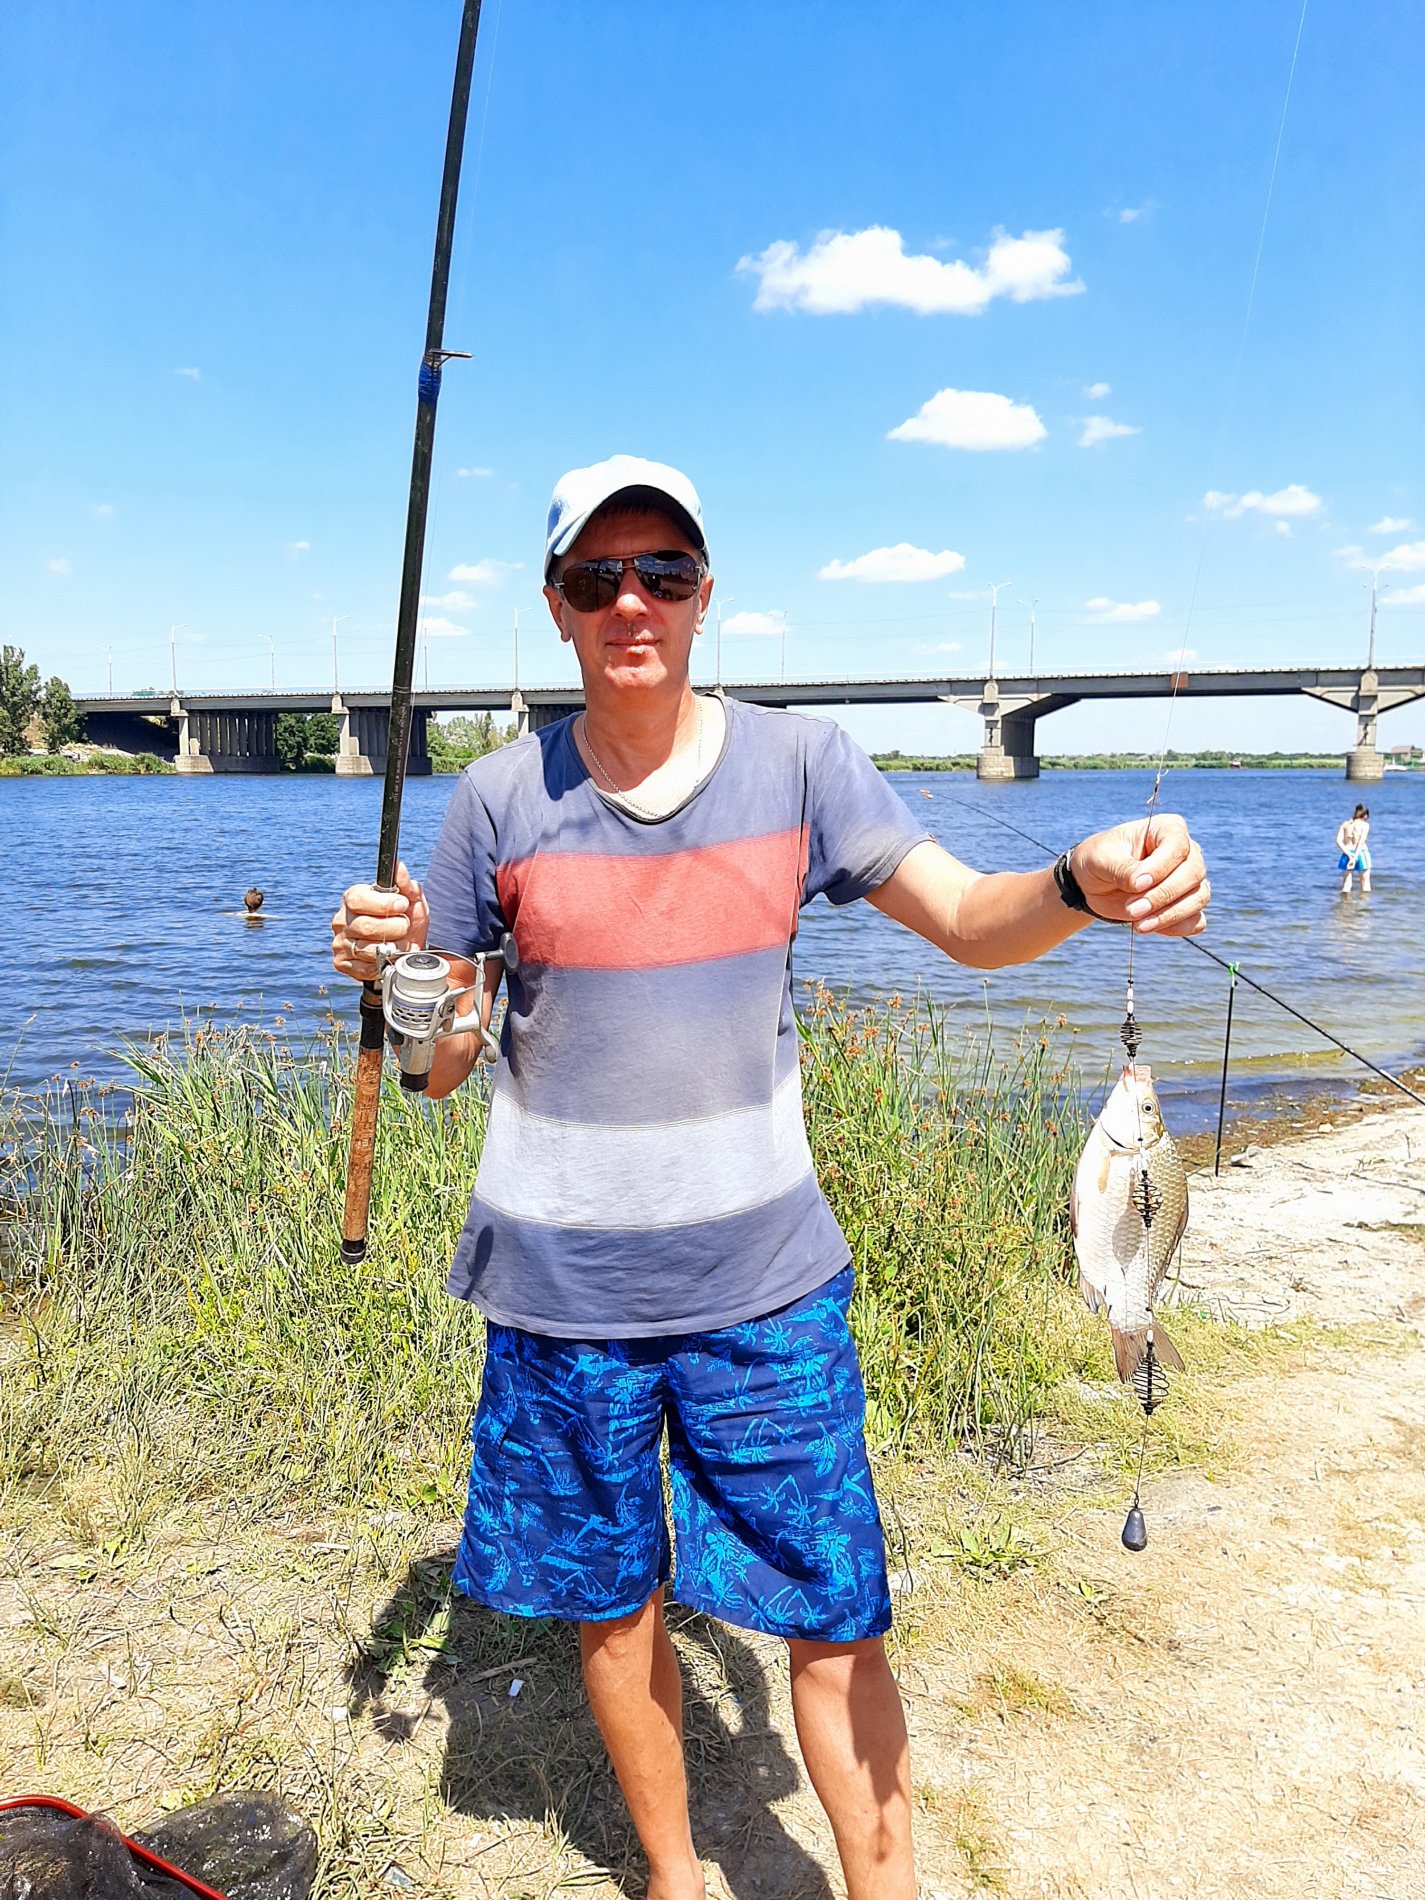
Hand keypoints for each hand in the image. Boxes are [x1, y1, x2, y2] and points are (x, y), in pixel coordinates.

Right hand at [330, 860, 429, 979]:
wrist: (406, 946)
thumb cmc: (405, 918)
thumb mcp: (411, 899)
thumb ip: (406, 884)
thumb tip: (400, 868)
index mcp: (353, 898)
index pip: (358, 899)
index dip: (383, 903)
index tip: (403, 904)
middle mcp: (341, 920)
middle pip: (365, 926)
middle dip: (394, 927)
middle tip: (405, 926)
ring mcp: (340, 943)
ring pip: (366, 950)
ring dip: (391, 948)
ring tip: (400, 942)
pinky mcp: (342, 963)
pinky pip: (365, 968)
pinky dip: (382, 963)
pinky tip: (389, 956)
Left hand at [1071, 814, 1208, 935]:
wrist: (1094, 883)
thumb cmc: (1100, 860)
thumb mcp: (1102, 858)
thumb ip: (1122, 868)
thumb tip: (1142, 884)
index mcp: (1168, 829)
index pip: (1178, 846)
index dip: (1160, 868)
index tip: (1136, 884)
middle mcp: (1187, 853)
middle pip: (1194, 874)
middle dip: (1163, 896)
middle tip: (1132, 909)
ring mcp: (1190, 880)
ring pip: (1199, 898)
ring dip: (1169, 915)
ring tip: (1138, 925)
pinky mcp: (1186, 905)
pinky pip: (1196, 921)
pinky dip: (1177, 928)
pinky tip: (1150, 927)